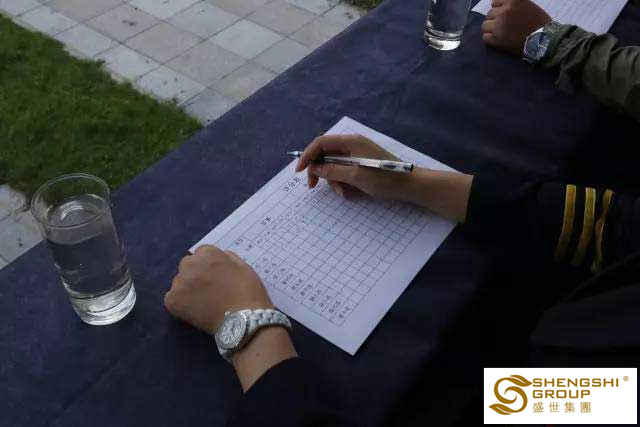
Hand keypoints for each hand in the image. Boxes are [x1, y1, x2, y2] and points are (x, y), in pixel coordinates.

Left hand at [165, 245, 271, 333]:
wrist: (243, 320)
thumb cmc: (248, 292)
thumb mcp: (243, 266)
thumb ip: (227, 258)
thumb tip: (219, 258)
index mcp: (207, 253)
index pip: (202, 253)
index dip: (210, 265)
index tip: (216, 277)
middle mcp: (190, 264)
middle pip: (187, 265)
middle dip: (195, 274)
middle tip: (208, 289)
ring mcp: (179, 283)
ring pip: (179, 282)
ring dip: (187, 288)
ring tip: (202, 303)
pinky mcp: (172, 300)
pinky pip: (172, 299)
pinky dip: (180, 305)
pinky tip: (194, 311)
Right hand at [296, 133, 473, 221]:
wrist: (411, 185)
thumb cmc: (384, 178)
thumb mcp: (355, 176)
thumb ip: (332, 171)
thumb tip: (314, 168)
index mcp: (350, 142)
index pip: (320, 143)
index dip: (307, 156)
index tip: (299, 172)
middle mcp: (352, 145)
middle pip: (325, 155)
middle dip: (319, 171)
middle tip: (313, 187)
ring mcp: (357, 154)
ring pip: (334, 166)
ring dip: (333, 180)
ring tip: (343, 194)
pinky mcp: (362, 164)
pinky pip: (344, 171)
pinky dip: (342, 181)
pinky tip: (349, 193)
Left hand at [481, 0, 551, 55]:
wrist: (543, 40)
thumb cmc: (539, 22)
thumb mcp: (527, 5)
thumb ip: (513, 4)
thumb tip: (500, 6)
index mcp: (512, 1)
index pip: (494, 2)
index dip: (498, 9)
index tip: (503, 14)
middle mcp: (504, 11)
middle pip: (489, 14)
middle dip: (495, 20)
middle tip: (503, 26)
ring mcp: (499, 25)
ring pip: (485, 25)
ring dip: (490, 29)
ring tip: (499, 34)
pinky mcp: (496, 39)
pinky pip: (485, 37)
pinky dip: (490, 39)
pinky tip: (497, 40)